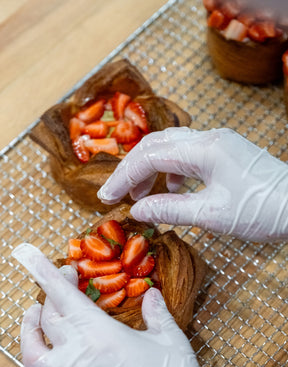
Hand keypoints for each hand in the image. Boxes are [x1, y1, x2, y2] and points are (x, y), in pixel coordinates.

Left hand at [13, 243, 225, 366]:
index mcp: (99, 333)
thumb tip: (151, 294)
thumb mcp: (170, 339)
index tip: (33, 256)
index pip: (62, 294)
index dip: (46, 272)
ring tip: (32, 315)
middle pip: (48, 317)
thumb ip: (156, 312)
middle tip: (61, 282)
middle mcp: (76, 355)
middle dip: (50, 293)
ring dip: (28, 328)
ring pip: (31, 351)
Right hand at [98, 127, 287, 241]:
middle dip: (131, 169)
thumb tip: (137, 210)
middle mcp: (208, 139)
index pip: (149, 156)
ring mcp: (217, 144)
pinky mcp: (223, 154)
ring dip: (150, 169)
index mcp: (204, 149)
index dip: (123, 177)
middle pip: (156, 145)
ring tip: (140, 195)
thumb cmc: (263, 210)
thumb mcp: (213, 214)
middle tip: (114, 194)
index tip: (106, 198)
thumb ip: (171, 209)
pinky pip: (186, 155)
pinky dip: (170, 171)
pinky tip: (172, 189)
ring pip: (170, 147)